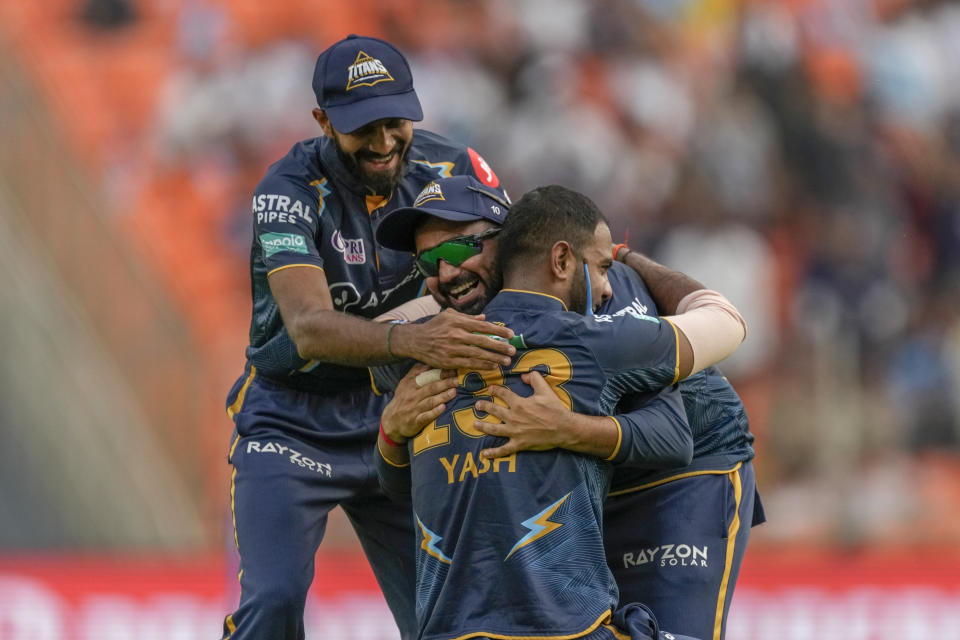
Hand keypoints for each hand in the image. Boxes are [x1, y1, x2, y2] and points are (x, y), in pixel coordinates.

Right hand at [382, 364, 457, 442]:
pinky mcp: (415, 422)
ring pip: (430, 402)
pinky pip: (426, 417)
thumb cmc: (403, 399)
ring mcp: (414, 409)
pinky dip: (434, 412)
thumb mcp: (405, 384)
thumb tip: (428, 362)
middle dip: (445, 384)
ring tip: (454, 392)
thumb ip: (415, 372)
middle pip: (431, 388)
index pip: (427, 377)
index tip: (452, 370)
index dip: (440, 373)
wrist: (391, 421)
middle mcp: (412, 396)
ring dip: (442, 397)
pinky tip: (443, 408)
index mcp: (411, 385)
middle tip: (457, 380)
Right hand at [393, 308, 515, 369]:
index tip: (511, 334)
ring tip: (506, 361)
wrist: (416, 340)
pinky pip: (469, 364)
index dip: (498, 330)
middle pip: (483, 341)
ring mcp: (452, 349)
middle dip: (500, 346)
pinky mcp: (449, 361)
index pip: (483, 326)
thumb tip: (484, 318)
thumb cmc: (434, 326)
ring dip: (494, 358)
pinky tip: (492, 367)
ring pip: (478, 354)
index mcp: (458, 322)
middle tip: (513, 350)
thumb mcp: (449, 315)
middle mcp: (456, 335)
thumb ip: (468, 317)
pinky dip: (482, 366)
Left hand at [472, 372, 571, 458]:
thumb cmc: (554, 409)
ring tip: (475, 424)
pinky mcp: (519, 444)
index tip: (490, 389)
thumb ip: (534, 379)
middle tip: (477, 405)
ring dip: (483, 427)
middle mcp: (514, 417)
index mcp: (519, 404)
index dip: (495, 390)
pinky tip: (485, 454)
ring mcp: (515, 432)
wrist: (564, 428)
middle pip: (494, 410)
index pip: (503, 394)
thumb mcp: (545, 390)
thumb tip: (524, 375)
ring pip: (494, 429)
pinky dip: (494, 453)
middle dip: (484, 407)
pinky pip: (504, 450)